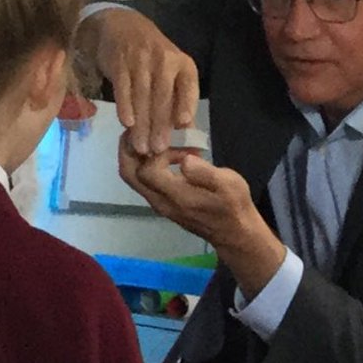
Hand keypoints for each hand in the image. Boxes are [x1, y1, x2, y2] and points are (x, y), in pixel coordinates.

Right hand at [77, 7, 198, 154]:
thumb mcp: (171, 72)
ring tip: (141, 146)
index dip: (186, 104)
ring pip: (142, 96)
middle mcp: (164, 60)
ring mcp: (140, 60)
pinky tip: (126, 124)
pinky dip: (125, 107)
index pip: (187, 86)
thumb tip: (185, 134)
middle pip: (162, 96)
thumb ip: (178, 99)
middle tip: (157, 150)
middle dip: (160, 125)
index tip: (183, 125)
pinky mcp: (120, 62)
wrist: (122, 27)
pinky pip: (123, 88)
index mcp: (183, 64)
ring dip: (142, 124)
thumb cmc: (152, 59)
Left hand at [119, 135, 285, 296]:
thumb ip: (205, 173)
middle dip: (129, 149)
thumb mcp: (229, 185)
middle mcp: (161, 201)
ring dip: (137, 155)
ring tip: (156, 137)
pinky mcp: (162, 202)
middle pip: (129, 174)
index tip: (175, 143)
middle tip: (142, 128)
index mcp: (176, 196)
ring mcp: (159, 203)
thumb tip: (184, 160)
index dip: (155, 151)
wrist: (233, 234)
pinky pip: (144, 180)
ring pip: (133, 178)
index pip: (147, 171)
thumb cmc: (234, 207)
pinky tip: (168, 152)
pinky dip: (147, 162)